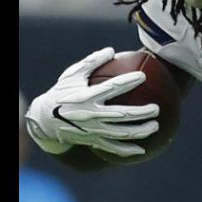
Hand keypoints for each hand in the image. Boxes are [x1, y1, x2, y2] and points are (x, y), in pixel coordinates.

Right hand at [25, 47, 159, 156]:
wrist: (45, 121)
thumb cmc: (62, 92)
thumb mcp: (72, 75)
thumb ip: (91, 62)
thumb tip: (112, 50)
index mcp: (86, 97)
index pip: (111, 88)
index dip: (127, 81)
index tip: (143, 76)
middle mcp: (90, 115)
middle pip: (121, 115)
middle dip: (141, 112)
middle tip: (156, 108)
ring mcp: (92, 130)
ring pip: (120, 134)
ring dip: (140, 131)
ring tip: (156, 126)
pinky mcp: (92, 141)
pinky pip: (112, 148)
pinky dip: (127, 151)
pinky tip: (142, 151)